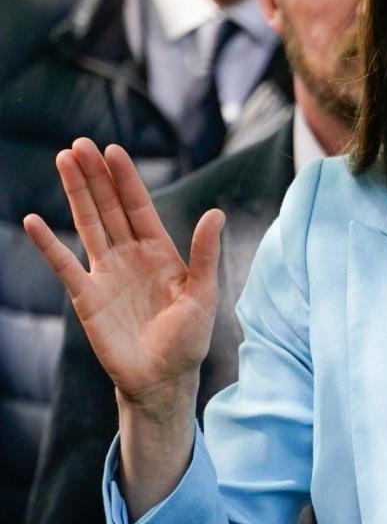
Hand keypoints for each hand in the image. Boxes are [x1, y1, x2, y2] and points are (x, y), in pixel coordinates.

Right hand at [24, 138, 223, 409]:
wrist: (163, 380)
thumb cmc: (188, 341)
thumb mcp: (202, 295)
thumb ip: (205, 254)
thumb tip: (216, 213)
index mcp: (159, 252)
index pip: (139, 206)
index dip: (126, 179)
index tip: (112, 150)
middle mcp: (130, 256)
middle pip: (109, 206)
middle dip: (95, 176)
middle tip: (80, 144)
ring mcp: (106, 273)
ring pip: (88, 224)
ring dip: (75, 193)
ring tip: (62, 160)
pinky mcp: (87, 296)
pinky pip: (64, 265)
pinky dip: (48, 244)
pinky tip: (33, 221)